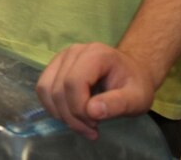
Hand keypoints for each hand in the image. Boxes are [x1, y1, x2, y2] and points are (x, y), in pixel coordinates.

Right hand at [36, 42, 156, 139]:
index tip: (96, 125)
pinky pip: (43, 88)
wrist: (131, 71)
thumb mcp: (137, 98)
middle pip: (58, 88)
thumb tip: (92, 112)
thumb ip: (117, 104)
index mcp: (96, 54)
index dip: (79, 109)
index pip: (74, 82)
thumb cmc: (135, 84)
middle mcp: (74, 51)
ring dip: (60, 113)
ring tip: (81, 124)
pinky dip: (53, 107)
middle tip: (92, 129)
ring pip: (46, 89)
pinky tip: (70, 115)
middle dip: (72, 116)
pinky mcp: (56, 65)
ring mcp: (62, 57)